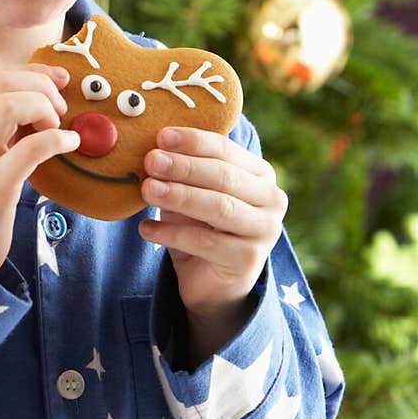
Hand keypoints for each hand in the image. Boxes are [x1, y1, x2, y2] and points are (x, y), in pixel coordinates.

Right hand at [0, 64, 79, 275]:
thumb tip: (40, 91)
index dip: (32, 74)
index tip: (57, 81)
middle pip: (1, 84)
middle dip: (40, 87)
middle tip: (59, 109)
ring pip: (10, 104)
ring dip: (43, 107)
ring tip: (57, 127)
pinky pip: (32, 147)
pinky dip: (58, 139)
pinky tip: (69, 145)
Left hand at [139, 126, 288, 339]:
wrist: (214, 282)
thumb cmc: (201, 227)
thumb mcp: (192, 194)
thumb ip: (182, 172)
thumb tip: (153, 150)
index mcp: (260, 174)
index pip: (225, 151)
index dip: (193, 142)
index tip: (161, 136)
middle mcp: (271, 199)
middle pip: (224, 177)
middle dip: (184, 167)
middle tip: (151, 161)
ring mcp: (265, 231)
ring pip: (219, 207)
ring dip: (179, 196)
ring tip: (148, 190)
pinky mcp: (249, 260)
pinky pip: (206, 242)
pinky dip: (172, 233)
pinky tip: (146, 228)